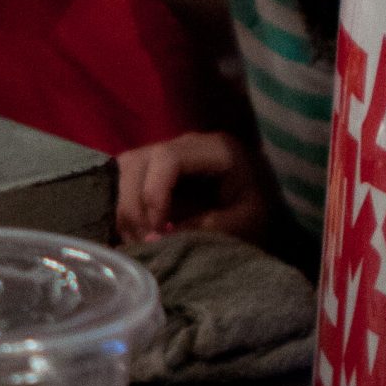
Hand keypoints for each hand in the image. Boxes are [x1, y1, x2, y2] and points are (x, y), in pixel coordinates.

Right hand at [116, 131, 271, 245]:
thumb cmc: (258, 210)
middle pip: (138, 161)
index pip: (168, 158)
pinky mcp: (152, 167)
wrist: (261, 201)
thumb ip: (207, 228)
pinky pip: (123, 179)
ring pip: (124, 169)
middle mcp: (184, 143)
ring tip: (139, 239)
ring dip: (125, 207)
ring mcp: (164, 151)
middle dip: (135, 206)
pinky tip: (135, 231)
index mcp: (215, 149)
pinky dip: (123, 206)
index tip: (159, 230)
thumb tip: (157, 237)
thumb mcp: (244, 223)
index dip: (154, 193)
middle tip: (145, 242)